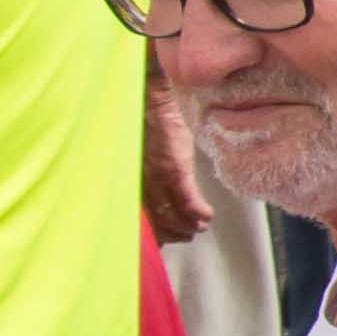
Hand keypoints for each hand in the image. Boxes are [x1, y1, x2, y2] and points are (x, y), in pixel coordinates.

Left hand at [141, 59, 211, 244]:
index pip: (139, 218)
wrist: (150, 94)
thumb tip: (150, 188)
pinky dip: (199, 213)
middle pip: (156, 222)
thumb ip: (139, 172)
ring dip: (189, 225)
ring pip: (173, 215)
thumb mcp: (136, 153)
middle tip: (187, 234)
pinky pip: (188, 201)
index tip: (163, 240)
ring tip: (199, 227)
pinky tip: (208, 217)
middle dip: (173, 232)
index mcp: (128, 180)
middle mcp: (138, 183)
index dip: (152, 234)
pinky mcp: (174, 167)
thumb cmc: (142, 120)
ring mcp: (156, 177)